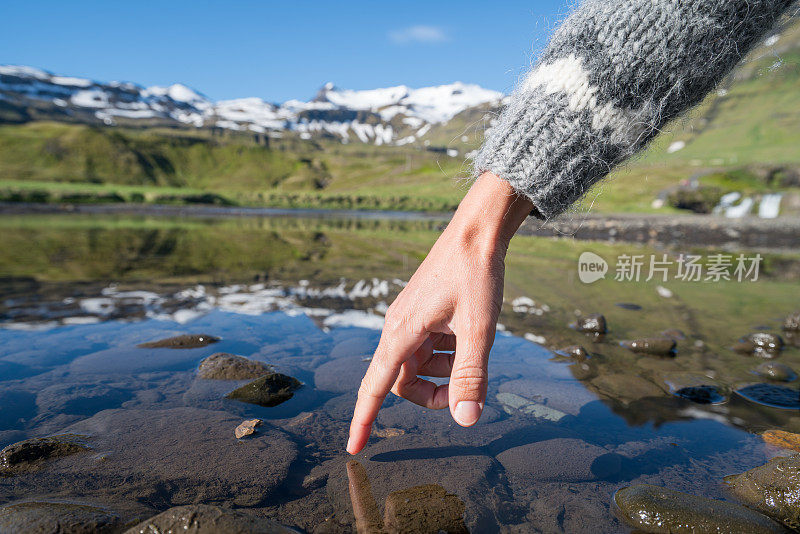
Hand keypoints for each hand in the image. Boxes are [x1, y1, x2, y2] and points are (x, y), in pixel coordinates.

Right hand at [347, 172, 532, 453]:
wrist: (477, 232)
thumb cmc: (474, 275)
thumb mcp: (478, 330)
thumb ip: (471, 376)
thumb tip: (466, 420)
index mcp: (402, 333)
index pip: (376, 387)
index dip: (364, 419)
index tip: (354, 448)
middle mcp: (399, 328)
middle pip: (403, 381)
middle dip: (431, 394)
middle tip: (465, 391)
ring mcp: (411, 320)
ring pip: (419, 364)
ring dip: (444, 370)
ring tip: (472, 352)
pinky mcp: (424, 313)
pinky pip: (429, 346)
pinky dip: (448, 352)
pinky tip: (469, 337)